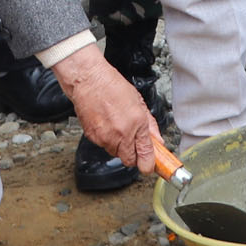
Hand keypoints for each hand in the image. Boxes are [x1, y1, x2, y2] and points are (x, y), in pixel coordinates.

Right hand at [53, 45, 157, 172]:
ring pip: (115, 153)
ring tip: (117, 126)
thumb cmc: (112, 86)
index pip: (145, 156)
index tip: (150, 165)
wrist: (88, 80)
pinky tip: (107, 124)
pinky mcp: (93, 137)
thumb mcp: (138, 102)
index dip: (148, 164)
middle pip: (129, 160)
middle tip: (133, 141)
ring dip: (119, 145)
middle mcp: (121, 133)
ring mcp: (105, 137)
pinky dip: (107, 139)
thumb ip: (150, 125)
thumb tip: (157, 139)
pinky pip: (103, 145)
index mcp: (136, 123)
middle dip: (133, 154)